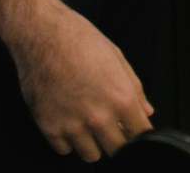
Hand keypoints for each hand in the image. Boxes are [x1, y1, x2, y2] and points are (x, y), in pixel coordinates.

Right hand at [0, 0, 152, 158]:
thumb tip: (147, 111)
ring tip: (85, 120)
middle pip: (117, 150)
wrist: (42, 34)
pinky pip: (65, 150)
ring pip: (92, 156)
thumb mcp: (116, 56)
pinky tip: (66, 118)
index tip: (134, 131)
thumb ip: (135, 88)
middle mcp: (99, 117)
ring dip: (92, 143)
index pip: (141, 135)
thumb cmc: (79, 39)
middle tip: (110, 125)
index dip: (139, 133)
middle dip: (117, 139)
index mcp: (120, 98)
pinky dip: (66, 139)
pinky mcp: (50, 129)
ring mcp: (73, 126)